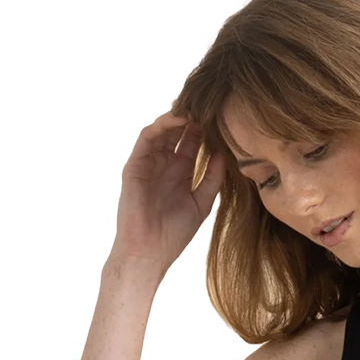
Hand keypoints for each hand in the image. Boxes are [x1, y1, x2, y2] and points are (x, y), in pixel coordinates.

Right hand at [110, 110, 227, 271]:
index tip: (223, 121)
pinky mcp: (135, 164)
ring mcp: (149, 163)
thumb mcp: (202, 203)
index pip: (193, 145)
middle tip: (210, 108)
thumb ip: (213, 179)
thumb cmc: (174, 234)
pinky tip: (180, 120)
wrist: (150, 251)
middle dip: (194, 120)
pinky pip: (147, 138)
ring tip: (197, 109)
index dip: (207, 132)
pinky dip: (162, 125)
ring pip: (163, 131)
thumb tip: (224, 154)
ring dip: (179, 118)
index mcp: (181, 174)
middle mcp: (165, 165)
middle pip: (178, 134)